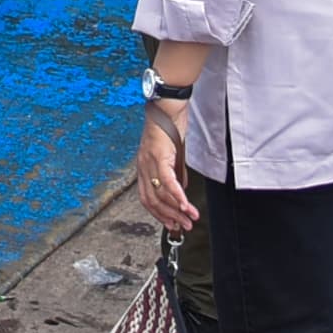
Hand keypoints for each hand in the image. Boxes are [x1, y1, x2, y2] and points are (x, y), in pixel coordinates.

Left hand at [132, 100, 197, 230]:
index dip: (159, 214)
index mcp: (143, 167)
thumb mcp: (172, 154)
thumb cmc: (169, 126)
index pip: (146, 198)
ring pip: (161, 194)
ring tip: (190, 219)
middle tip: (183, 226)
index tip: (171, 224)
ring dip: (177, 210)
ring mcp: (149, 161)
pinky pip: (168, 182)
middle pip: (152, 200)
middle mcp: (143, 166)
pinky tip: (186, 206)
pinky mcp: (160, 156)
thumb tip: (181, 191)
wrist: (167, 105)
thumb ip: (175, 173)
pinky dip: (178, 197)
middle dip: (169, 217)